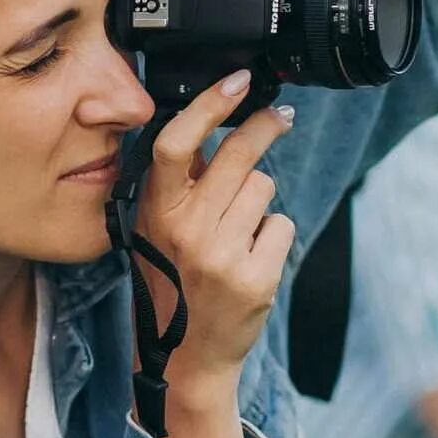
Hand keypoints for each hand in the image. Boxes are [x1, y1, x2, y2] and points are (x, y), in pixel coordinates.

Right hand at [133, 70, 296, 385]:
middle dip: (265, 127)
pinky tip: (253, 259)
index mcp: (156, 212)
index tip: (237, 81)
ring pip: (264, 187)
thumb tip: (211, 126)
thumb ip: (181, 185)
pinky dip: (273, 236)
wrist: (188, 356)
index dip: (210, 106)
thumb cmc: (174, 284)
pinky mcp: (256, 277)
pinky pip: (281, 224)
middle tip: (281, 116)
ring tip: (240, 233)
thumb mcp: (159, 231)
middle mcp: (186, 230)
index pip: (177, 145)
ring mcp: (222, 254)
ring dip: (259, 202)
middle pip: (237, 156)